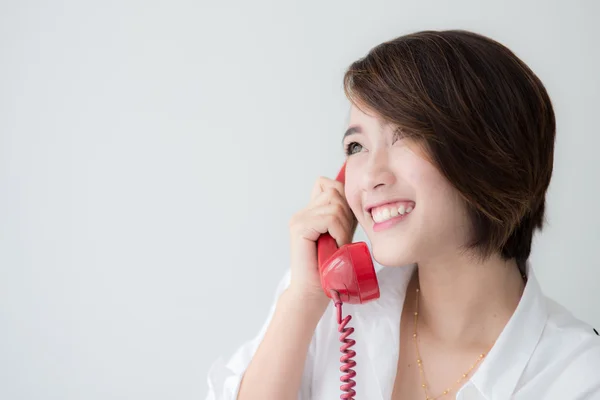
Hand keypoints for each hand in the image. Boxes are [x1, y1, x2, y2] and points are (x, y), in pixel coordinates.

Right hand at [287, 176, 357, 306]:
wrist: (313, 291)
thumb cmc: (330, 267)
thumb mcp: (342, 233)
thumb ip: (344, 215)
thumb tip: (357, 195)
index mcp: (310, 212)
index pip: (328, 184)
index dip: (343, 198)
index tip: (347, 224)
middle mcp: (302, 212)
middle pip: (334, 191)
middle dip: (347, 213)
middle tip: (344, 237)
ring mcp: (299, 219)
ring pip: (334, 205)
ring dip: (344, 226)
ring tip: (340, 244)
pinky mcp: (299, 227)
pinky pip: (329, 218)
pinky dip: (339, 232)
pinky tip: (336, 246)